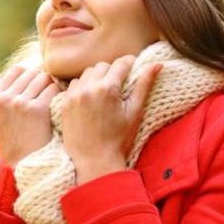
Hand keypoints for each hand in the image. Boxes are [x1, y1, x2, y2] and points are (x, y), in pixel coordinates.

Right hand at [0, 65, 60, 166]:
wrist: (22, 161)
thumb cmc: (11, 138)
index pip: (17, 70)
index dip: (30, 75)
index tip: (36, 87)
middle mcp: (5, 98)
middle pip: (32, 73)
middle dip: (42, 80)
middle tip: (48, 93)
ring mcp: (20, 103)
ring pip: (44, 78)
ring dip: (51, 86)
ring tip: (52, 99)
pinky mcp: (37, 109)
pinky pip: (53, 89)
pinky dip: (59, 94)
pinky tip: (58, 104)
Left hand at [58, 55, 162, 184]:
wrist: (93, 159)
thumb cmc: (119, 138)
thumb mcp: (134, 111)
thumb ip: (144, 85)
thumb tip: (157, 64)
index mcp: (108, 89)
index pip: (120, 64)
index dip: (129, 63)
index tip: (133, 66)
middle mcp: (89, 88)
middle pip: (102, 66)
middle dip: (112, 71)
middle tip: (120, 84)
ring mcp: (74, 95)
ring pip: (87, 73)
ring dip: (97, 77)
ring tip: (105, 92)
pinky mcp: (65, 102)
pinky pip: (75, 83)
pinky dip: (83, 86)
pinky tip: (91, 98)